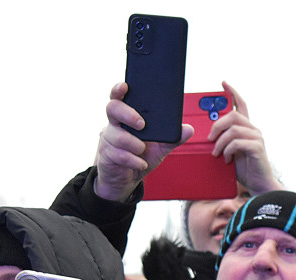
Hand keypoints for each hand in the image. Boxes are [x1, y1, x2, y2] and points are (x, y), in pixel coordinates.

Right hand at [92, 82, 193, 201]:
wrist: (126, 179)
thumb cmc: (139, 157)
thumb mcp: (160, 148)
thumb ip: (172, 138)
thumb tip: (189, 129)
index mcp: (126, 118)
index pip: (118, 98)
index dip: (118, 90)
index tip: (125, 86)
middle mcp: (114, 125)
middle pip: (112, 109)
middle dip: (128, 114)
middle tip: (142, 124)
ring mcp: (108, 140)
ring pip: (117, 136)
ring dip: (135, 145)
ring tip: (143, 151)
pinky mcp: (106, 155)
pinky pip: (120, 155)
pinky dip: (134, 161)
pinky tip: (141, 164)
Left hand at [207, 81, 283, 192]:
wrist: (259, 186)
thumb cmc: (244, 170)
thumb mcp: (229, 152)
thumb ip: (223, 141)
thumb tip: (207, 136)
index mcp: (246, 129)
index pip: (240, 105)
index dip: (232, 93)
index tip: (223, 83)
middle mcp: (253, 130)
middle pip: (233, 115)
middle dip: (217, 125)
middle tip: (210, 138)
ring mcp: (256, 138)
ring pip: (233, 129)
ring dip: (220, 141)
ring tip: (216, 153)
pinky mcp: (257, 148)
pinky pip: (237, 142)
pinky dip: (228, 150)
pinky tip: (226, 159)